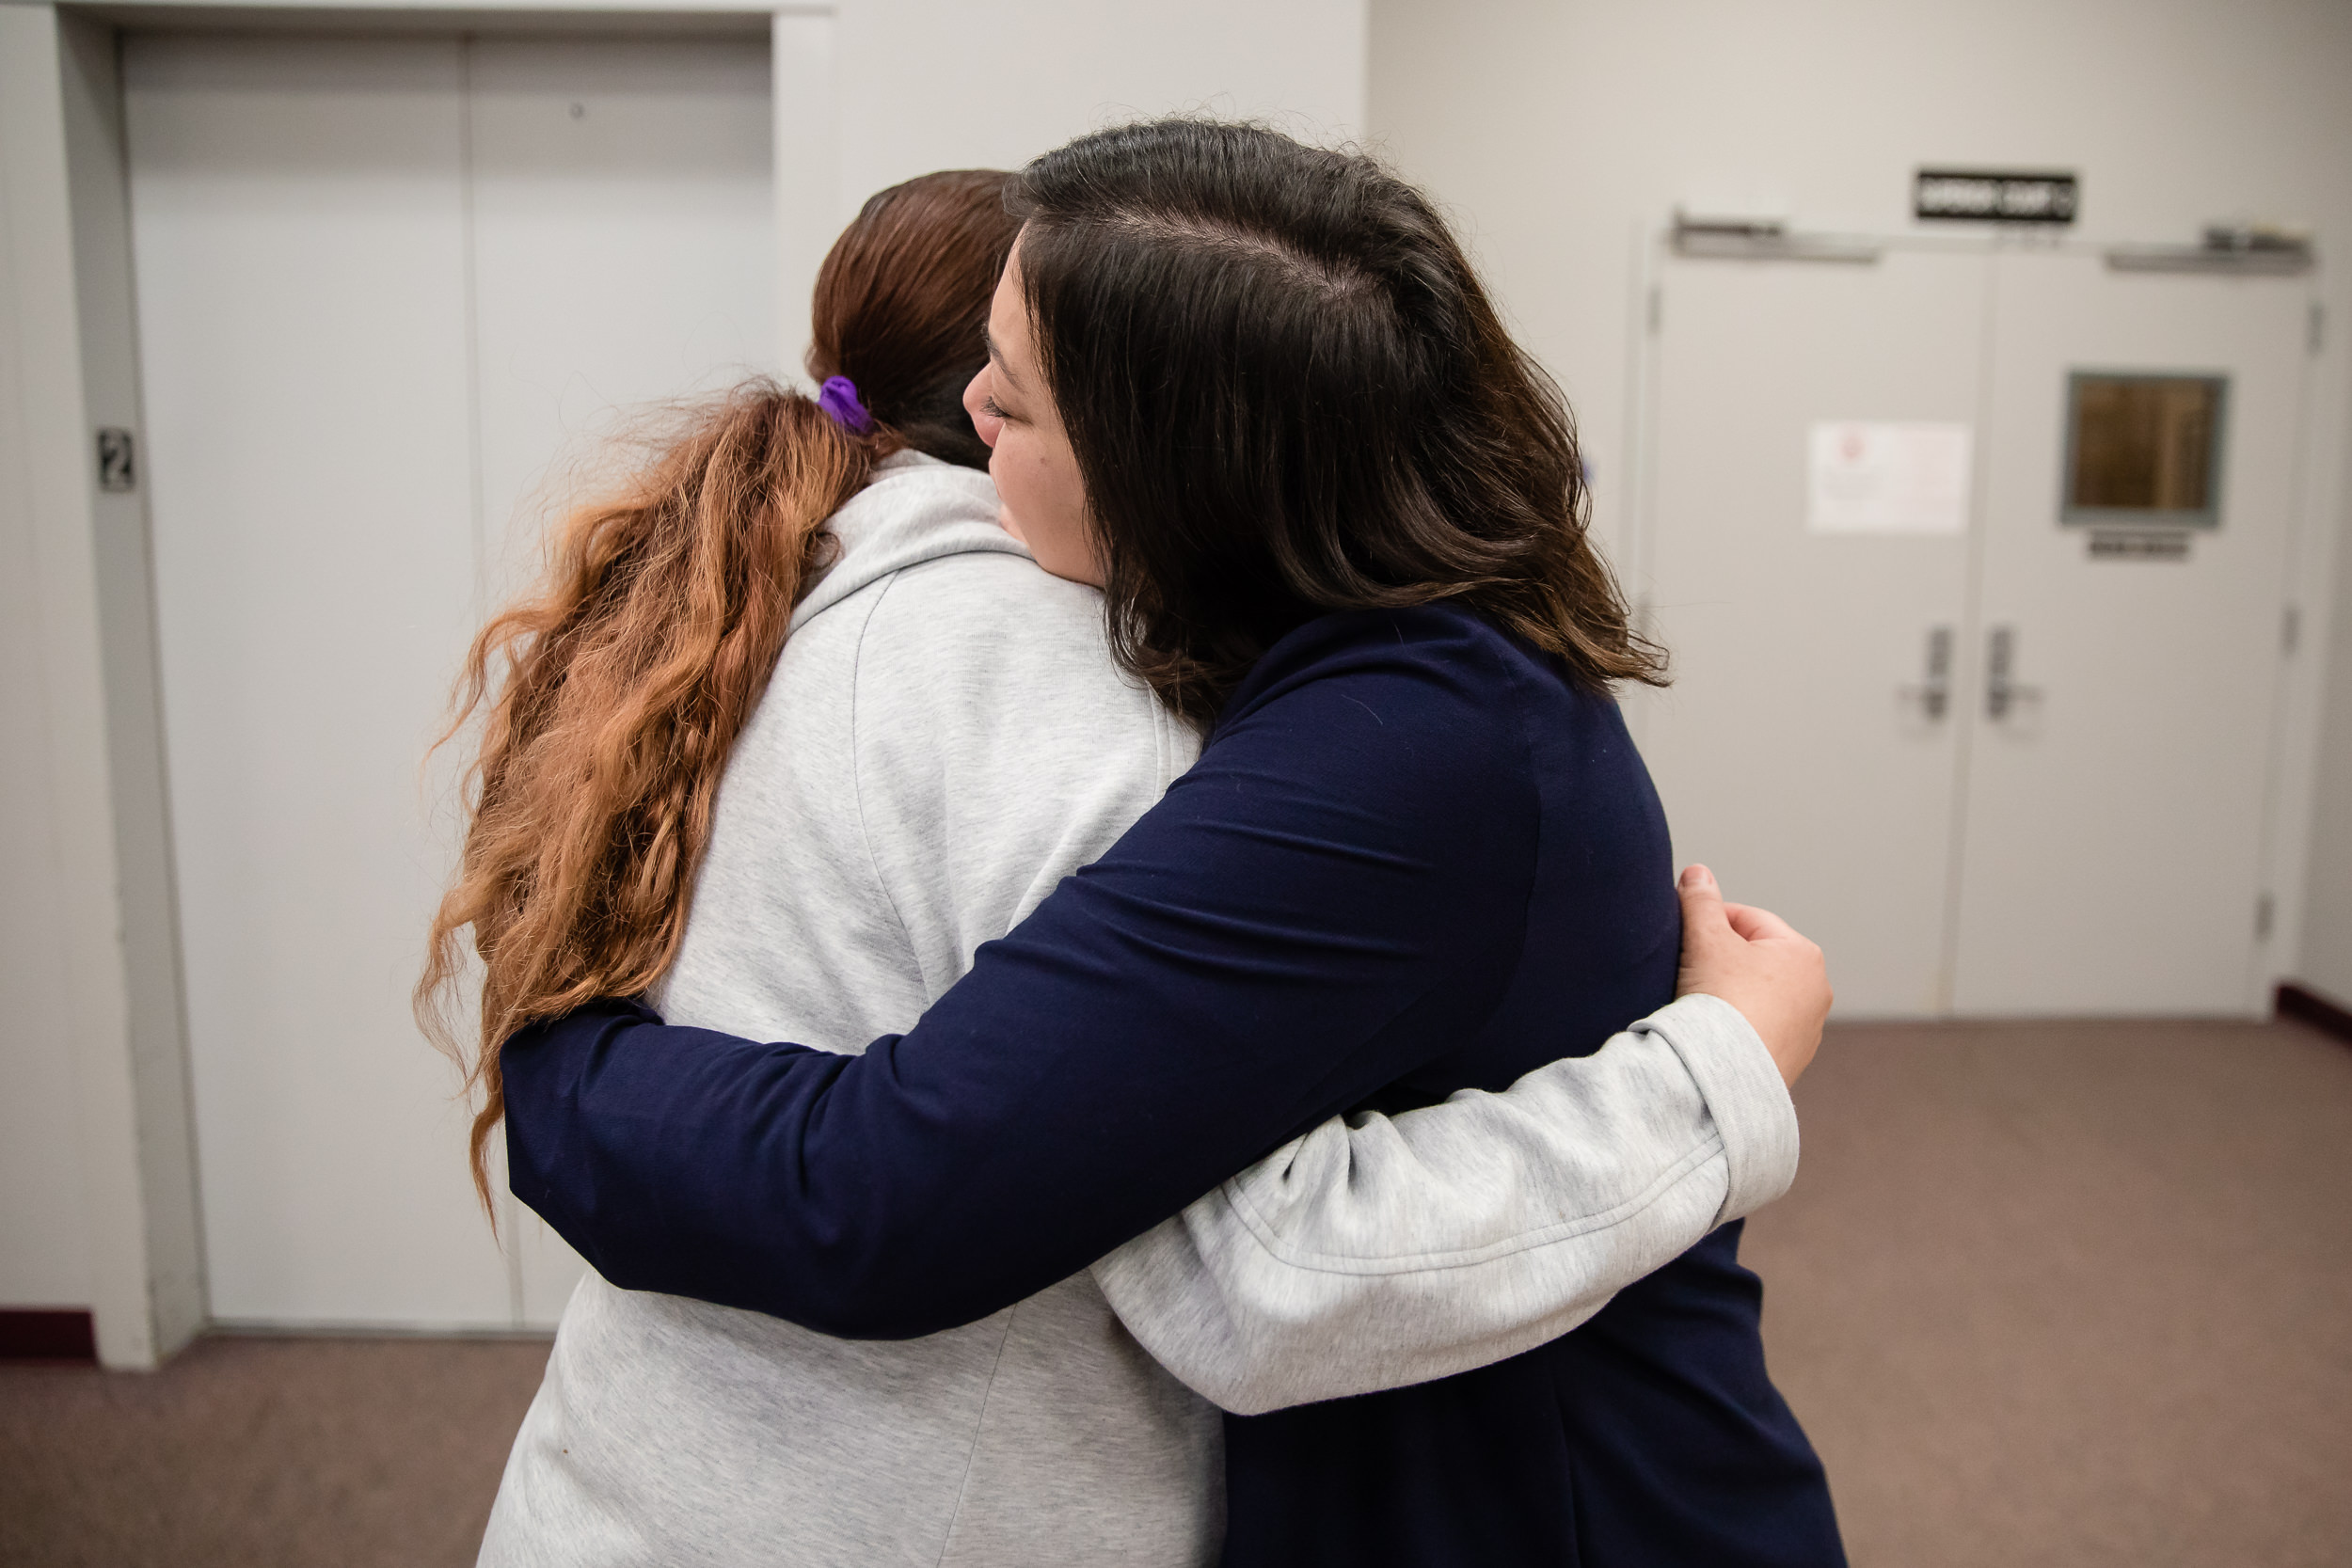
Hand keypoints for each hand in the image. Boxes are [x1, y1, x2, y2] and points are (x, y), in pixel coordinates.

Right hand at [1674, 864, 1829, 1089]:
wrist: (1726, 1074)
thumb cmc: (1723, 1003)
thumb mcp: (1705, 939)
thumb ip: (1700, 901)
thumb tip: (1697, 873)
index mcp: (1803, 953)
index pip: (1748, 920)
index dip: (1711, 921)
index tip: (1684, 933)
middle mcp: (1816, 989)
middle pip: (1756, 959)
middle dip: (1723, 959)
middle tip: (1689, 968)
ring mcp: (1808, 1028)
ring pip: (1759, 996)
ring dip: (1732, 993)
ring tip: (1701, 1003)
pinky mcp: (1792, 1059)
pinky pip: (1760, 1029)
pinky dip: (1740, 1025)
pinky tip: (1716, 1032)